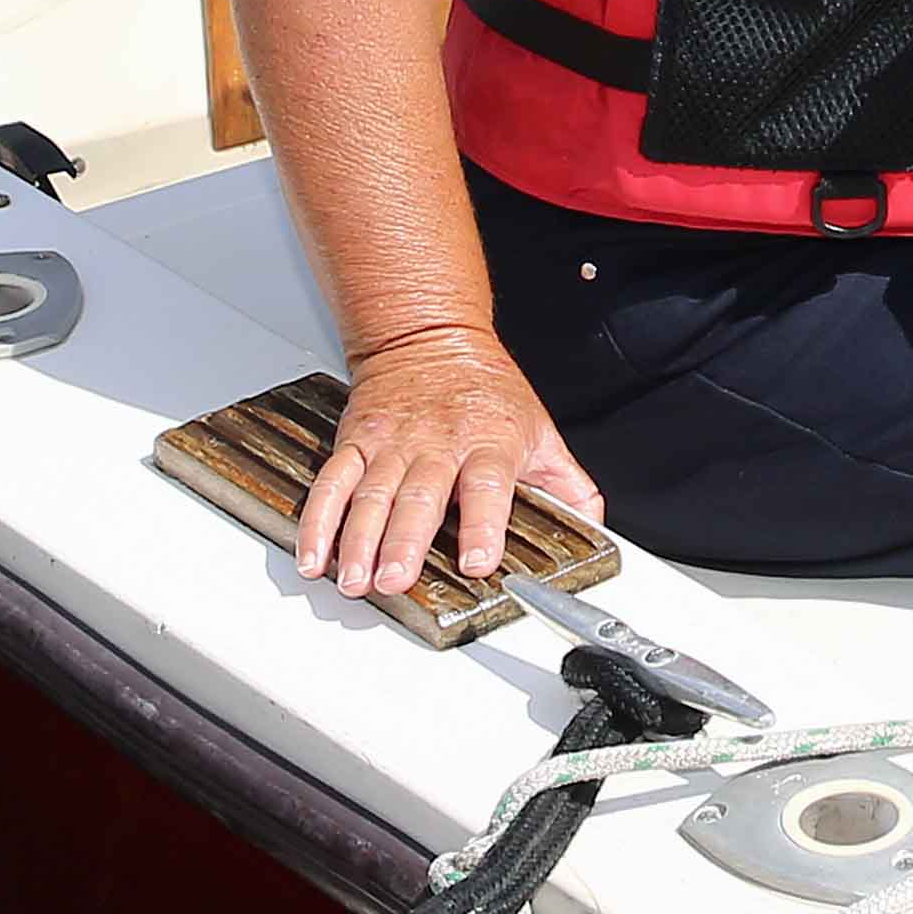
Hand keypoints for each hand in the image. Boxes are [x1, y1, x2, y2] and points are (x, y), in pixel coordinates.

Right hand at [296, 325, 601, 601]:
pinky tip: (314, 553)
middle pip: (420, 495)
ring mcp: (393, 442)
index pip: (489, 485)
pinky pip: (333, 482)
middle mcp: (438, 442)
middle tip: (393, 580)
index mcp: (489, 442)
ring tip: (353, 578)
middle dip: (403, 542)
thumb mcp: (541, 432)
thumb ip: (569, 487)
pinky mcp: (358, 441)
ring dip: (358, 540)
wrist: (430, 333)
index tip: (478, 561)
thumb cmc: (487, 391)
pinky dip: (319, 519)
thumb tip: (598, 529)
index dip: (483, 525)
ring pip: (372, 494)